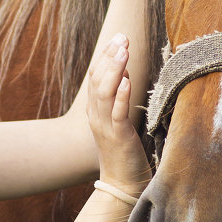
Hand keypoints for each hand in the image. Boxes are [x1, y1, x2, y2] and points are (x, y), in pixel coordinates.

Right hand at [86, 34, 152, 197]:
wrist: (122, 184)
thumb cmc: (124, 153)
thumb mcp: (118, 123)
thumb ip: (118, 101)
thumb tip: (125, 76)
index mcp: (95, 112)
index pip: (95, 77)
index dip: (105, 56)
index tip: (117, 38)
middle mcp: (96, 116)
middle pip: (97, 80)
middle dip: (110, 56)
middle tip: (121, 37)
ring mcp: (105, 126)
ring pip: (104, 93)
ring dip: (114, 70)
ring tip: (124, 51)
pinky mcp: (118, 137)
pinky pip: (116, 113)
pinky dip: (120, 95)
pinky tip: (126, 80)